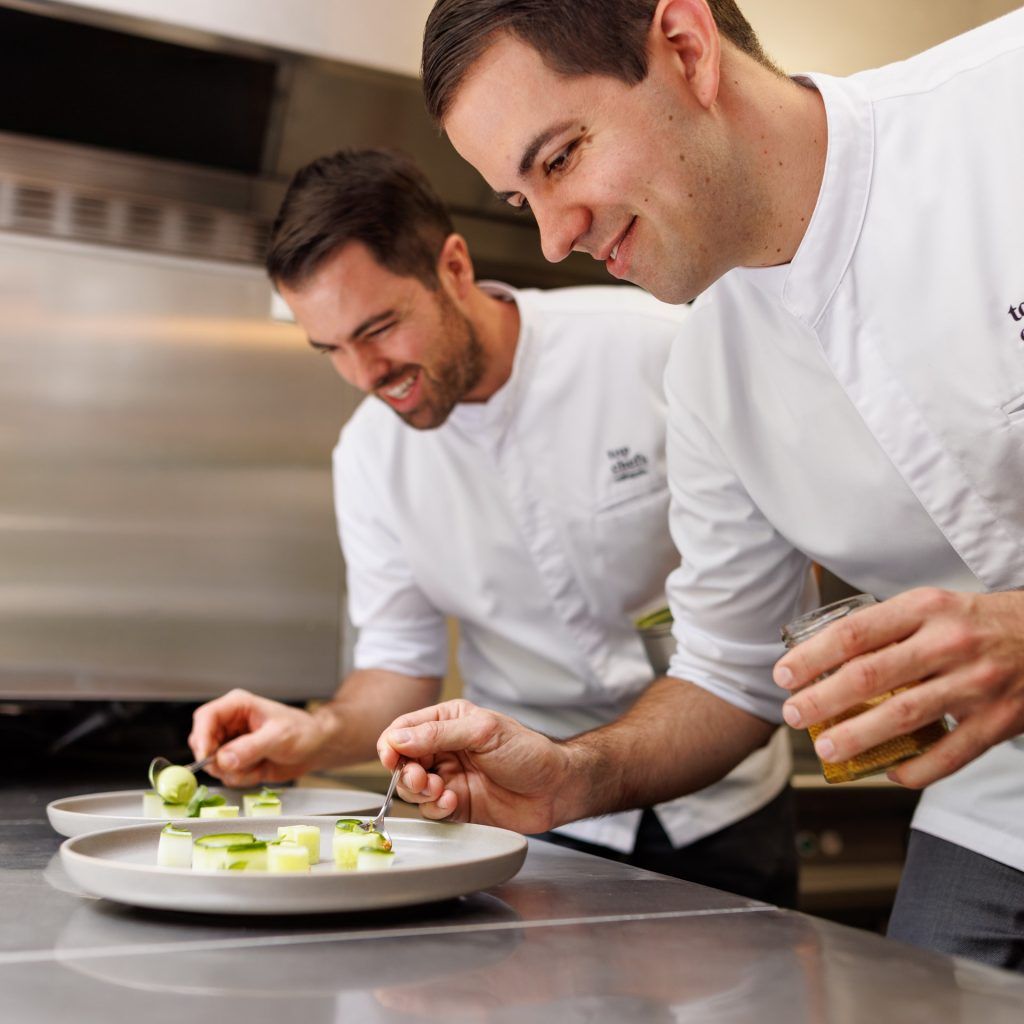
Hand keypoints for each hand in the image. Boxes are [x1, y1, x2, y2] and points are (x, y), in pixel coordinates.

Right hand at [188, 688, 330, 787]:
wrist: (314, 747)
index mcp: (238, 706)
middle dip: (219, 760)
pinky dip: (241, 778)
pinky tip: (260, 769)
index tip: (207, 757)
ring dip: (234, 771)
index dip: (201, 737)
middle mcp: (230, 723)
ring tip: (259, 763)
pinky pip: (225, 775)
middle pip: (202, 743)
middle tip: (239, 766)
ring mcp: (231, 743)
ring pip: (213, 763)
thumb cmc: (302, 731)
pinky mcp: (235, 760)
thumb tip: (224, 759)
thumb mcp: (278, 737)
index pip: (206, 717)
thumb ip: (250, 748)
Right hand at [376, 699, 574, 832]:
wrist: (555, 788)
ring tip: (441, 791)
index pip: (405, 729)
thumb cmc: (528, 751)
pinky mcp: (456, 805)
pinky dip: (436, 808)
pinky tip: (453, 802)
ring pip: (413, 788)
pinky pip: (430, 810)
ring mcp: (449, 778)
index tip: (390, 757)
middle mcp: (444, 749)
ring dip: (420, 791)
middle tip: (422, 779)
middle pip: (403, 761)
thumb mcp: (483, 731)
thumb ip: (439, 733)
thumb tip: (399, 738)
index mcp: (448, 721)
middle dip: (406, 772)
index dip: (391, 743)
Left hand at [773, 588, 1023, 786]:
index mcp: (926, 609)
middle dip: (821, 699)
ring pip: (903, 717)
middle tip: (792, 714)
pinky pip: (949, 755)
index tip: (783, 674)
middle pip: (870, 676)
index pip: (855, 633)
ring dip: (856, 736)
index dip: (812, 656)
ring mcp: (975, 684)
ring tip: (824, 747)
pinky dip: (915, 769)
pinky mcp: (998, 721)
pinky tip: (888, 771)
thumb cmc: (979, 623)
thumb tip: (823, 655)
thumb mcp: (933, 607)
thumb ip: (888, 628)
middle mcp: (948, 644)